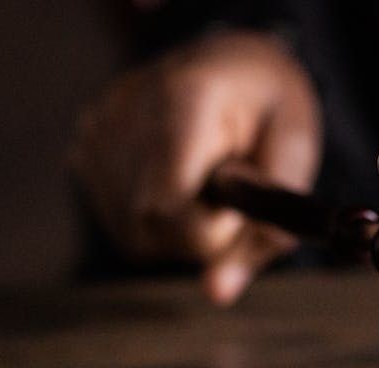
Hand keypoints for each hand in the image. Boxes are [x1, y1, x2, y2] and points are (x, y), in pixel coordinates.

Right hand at [70, 30, 321, 304]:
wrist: (231, 63)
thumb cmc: (269, 110)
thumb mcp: (294, 155)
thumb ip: (265, 228)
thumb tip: (217, 294)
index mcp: (185, 97)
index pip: (169, 204)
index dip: (210, 230)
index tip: (238, 204)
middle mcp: (127, 109)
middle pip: (149, 226)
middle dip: (199, 233)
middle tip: (229, 194)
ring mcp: (97, 129)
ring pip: (133, 234)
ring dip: (178, 231)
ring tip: (203, 181)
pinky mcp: (83, 147)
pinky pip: (120, 223)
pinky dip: (155, 221)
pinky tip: (175, 182)